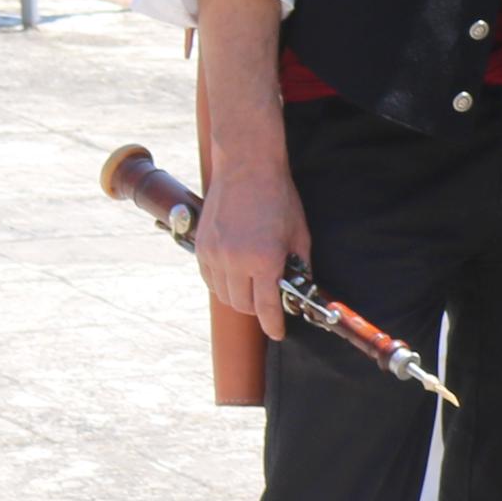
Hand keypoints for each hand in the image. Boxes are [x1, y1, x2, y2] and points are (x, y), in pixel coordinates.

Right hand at [194, 153, 307, 343]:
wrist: (247, 168)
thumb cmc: (278, 198)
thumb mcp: (299, 234)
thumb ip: (299, 266)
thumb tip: (299, 288)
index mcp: (263, 260)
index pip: (265, 307)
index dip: (272, 325)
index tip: (277, 332)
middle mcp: (234, 261)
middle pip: (242, 305)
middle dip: (258, 309)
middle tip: (270, 301)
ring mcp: (214, 255)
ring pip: (223, 295)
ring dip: (239, 297)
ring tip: (253, 286)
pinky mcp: (201, 247)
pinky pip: (210, 279)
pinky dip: (222, 284)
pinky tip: (235, 275)